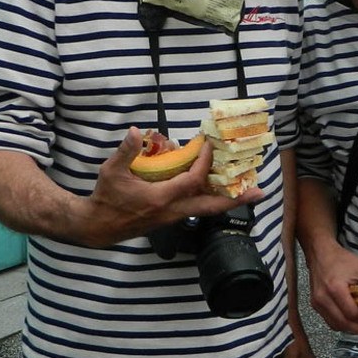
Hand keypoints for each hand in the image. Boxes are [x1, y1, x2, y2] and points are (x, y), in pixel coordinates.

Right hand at [81, 128, 263, 246]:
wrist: (99, 226)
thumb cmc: (105, 198)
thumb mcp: (111, 171)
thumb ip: (125, 151)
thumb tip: (134, 131)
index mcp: (161, 198)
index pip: (192, 180)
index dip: (204, 163)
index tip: (208, 147)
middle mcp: (173, 211)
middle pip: (211, 206)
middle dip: (236, 199)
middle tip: (259, 192)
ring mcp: (173, 217)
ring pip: (206, 210)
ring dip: (227, 201)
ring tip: (248, 192)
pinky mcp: (170, 219)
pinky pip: (197, 209)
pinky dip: (211, 200)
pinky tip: (218, 191)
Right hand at [304, 241, 357, 334]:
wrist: (321, 254)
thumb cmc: (342, 260)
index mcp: (335, 288)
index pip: (352, 314)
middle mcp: (323, 298)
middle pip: (343, 323)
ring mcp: (317, 303)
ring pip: (335, 325)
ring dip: (350, 328)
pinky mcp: (315, 305)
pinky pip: (329, 321)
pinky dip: (341, 324)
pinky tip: (351, 319)